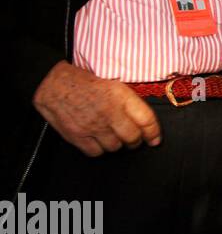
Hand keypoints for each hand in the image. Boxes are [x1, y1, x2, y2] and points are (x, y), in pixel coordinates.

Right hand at [32, 61, 160, 156]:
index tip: (155, 139)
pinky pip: (96, 152)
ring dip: (116, 144)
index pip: (146, 120)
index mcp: (120, 95)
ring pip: (115, 147)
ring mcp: (92, 125)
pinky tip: (97, 140)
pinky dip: (99, 149)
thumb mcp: (114, 83)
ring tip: (112, 136)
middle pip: (132, 138)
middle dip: (135, 141)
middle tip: (132, 138)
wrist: (54, 82)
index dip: (154, 133)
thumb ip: (130, 101)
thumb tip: (146, 120)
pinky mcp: (77, 135)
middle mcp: (109, 112)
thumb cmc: (85, 81)